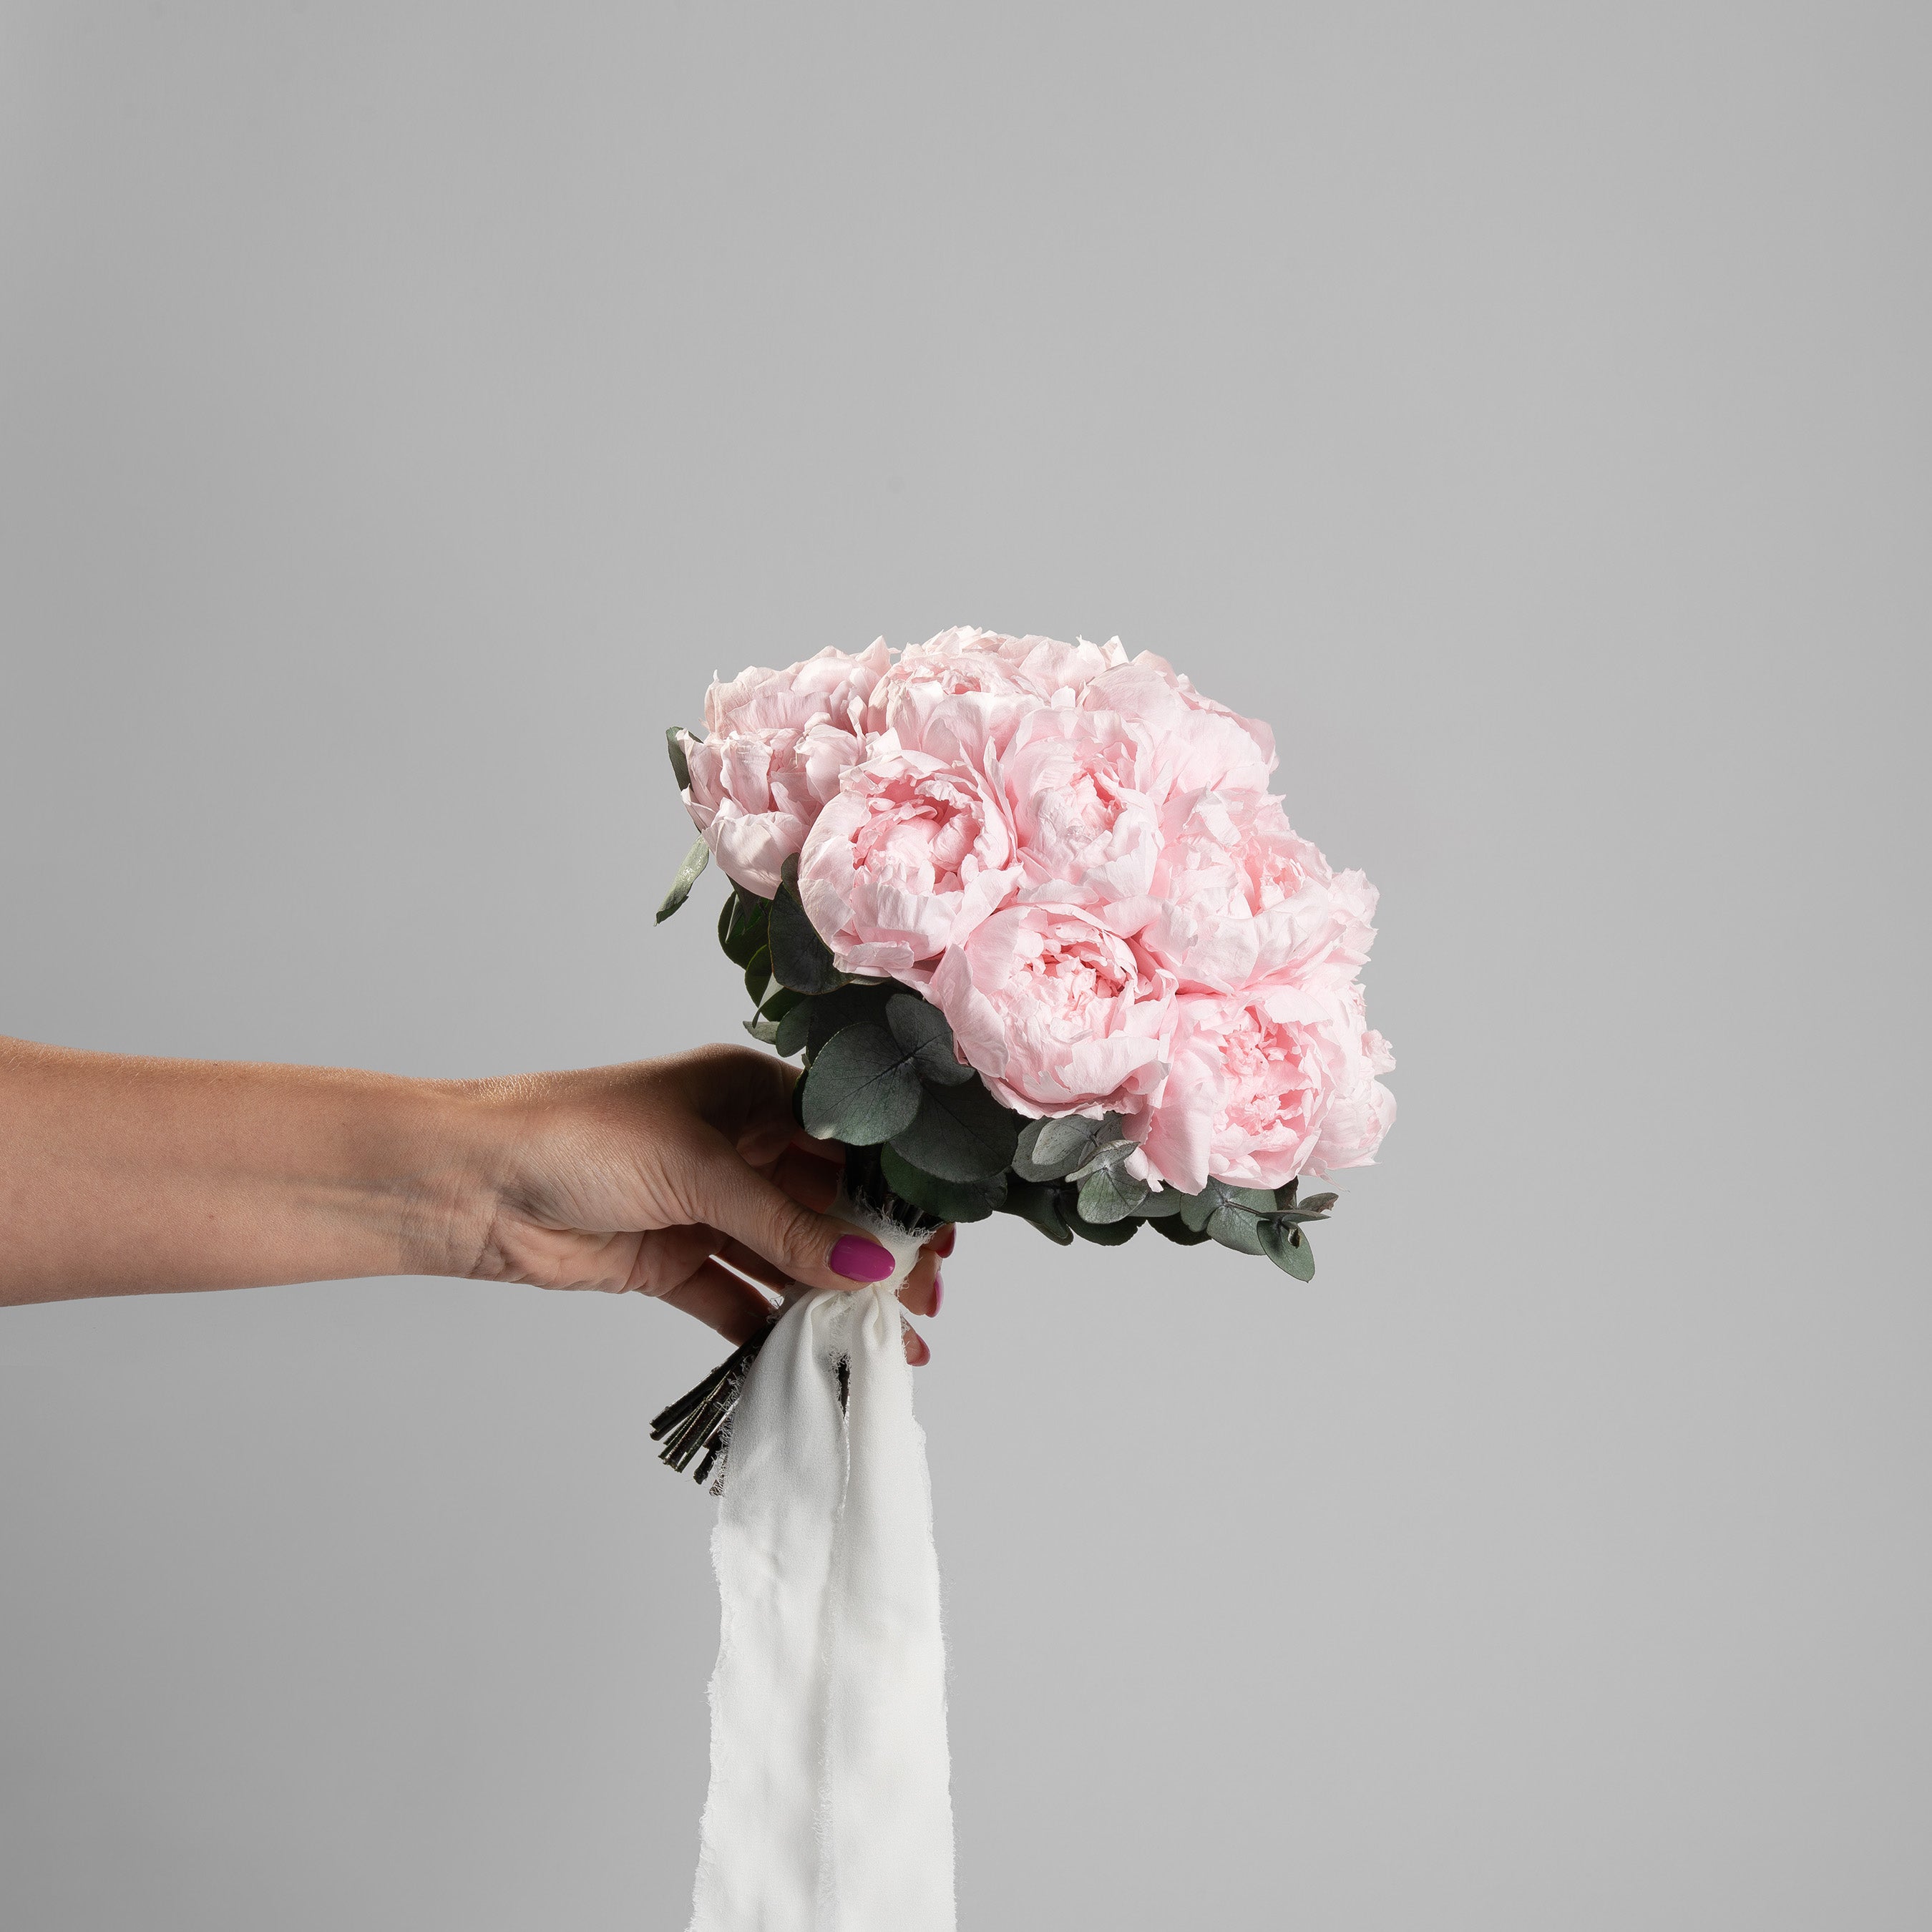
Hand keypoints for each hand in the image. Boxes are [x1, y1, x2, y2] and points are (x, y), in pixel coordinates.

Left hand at [462, 1045, 946, 1362]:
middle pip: (827, 1205)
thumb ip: (787, 1226)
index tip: (940, 1240)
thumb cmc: (578, 1136)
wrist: (470, 1183)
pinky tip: (813, 1357)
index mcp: (754, 1095)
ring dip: (832, 1298)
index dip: (897, 1190)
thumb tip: (872, 1267)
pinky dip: (773, 1328)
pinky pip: (739, 1297)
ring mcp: (705, 1206)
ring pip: (788, 1256)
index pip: (851, 1141)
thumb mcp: (700, 1171)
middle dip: (875, 1254)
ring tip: (885, 1345)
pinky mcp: (671, 1260)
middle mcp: (739, 1147)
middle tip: (922, 1304)